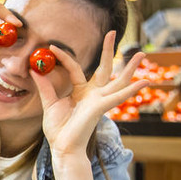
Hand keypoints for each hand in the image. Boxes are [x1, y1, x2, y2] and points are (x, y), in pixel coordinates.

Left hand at [32, 31, 149, 158]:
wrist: (62, 147)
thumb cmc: (59, 129)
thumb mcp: (49, 103)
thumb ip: (45, 87)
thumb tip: (35, 69)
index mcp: (81, 92)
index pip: (74, 68)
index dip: (64, 56)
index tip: (52, 46)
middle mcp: (93, 94)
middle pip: (104, 68)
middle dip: (108, 51)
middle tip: (112, 32)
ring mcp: (99, 100)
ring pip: (118, 80)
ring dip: (130, 67)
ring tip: (141, 53)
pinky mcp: (101, 107)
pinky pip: (118, 97)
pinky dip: (131, 90)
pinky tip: (144, 82)